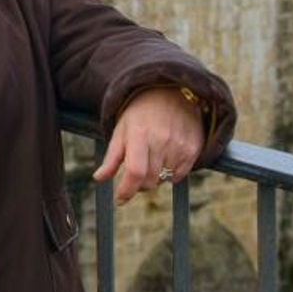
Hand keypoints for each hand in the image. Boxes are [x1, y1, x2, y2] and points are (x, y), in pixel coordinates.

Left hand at [92, 88, 204, 204]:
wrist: (171, 92)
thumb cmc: (140, 113)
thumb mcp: (121, 130)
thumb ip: (112, 157)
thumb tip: (99, 178)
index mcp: (139, 134)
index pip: (135, 172)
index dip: (126, 190)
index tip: (119, 199)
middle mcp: (162, 140)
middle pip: (149, 180)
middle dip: (139, 184)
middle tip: (136, 174)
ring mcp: (180, 145)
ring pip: (163, 179)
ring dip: (155, 177)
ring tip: (152, 157)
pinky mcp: (193, 149)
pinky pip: (179, 176)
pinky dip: (170, 174)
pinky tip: (166, 158)